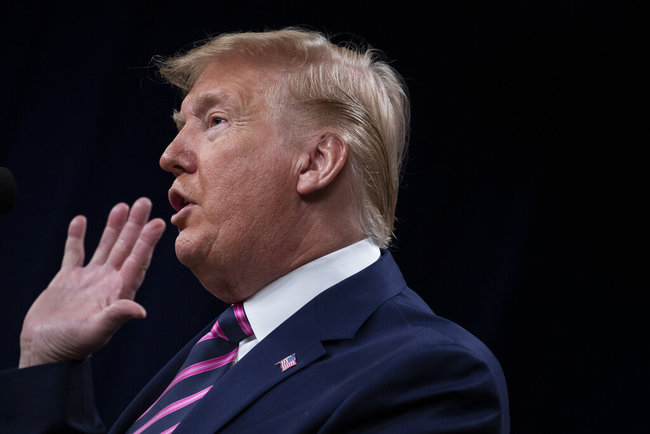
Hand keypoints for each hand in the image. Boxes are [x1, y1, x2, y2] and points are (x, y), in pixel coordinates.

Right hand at [19, 197, 165, 367]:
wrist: (44, 351)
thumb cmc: (72, 346)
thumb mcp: (97, 331)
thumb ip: (117, 316)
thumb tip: (140, 311)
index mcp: (118, 291)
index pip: (137, 260)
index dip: (148, 241)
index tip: (158, 222)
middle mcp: (107, 282)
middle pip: (125, 247)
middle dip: (135, 225)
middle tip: (144, 202)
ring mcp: (88, 279)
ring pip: (104, 246)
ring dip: (113, 227)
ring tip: (122, 206)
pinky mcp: (66, 279)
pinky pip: (74, 252)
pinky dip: (77, 237)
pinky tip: (81, 221)